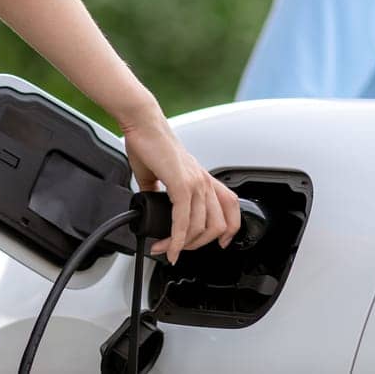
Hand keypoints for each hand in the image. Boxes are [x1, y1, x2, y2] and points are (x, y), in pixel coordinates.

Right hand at [119, 105, 240, 261]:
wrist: (142, 125)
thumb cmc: (149, 144)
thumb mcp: (160, 175)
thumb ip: (159, 193)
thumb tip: (150, 207)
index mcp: (203, 178)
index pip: (231, 206)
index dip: (230, 229)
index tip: (219, 243)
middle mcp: (204, 181)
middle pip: (217, 226)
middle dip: (197, 245)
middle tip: (179, 249)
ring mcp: (195, 183)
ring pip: (199, 228)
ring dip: (181, 246)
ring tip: (164, 248)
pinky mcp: (181, 184)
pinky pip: (183, 221)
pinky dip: (176, 240)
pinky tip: (168, 248)